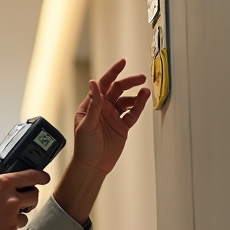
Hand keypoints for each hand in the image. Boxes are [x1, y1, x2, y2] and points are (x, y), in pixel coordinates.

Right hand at [0, 168, 50, 229]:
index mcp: (3, 184)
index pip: (31, 176)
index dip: (41, 176)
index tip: (44, 177)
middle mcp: (11, 200)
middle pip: (35, 196)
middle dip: (30, 196)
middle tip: (23, 198)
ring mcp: (12, 217)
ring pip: (26, 214)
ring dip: (19, 213)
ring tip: (5, 215)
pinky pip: (16, 227)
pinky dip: (9, 226)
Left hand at [71, 58, 149, 173]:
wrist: (93, 166)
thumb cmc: (84, 147)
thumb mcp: (86, 124)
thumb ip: (93, 104)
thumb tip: (93, 83)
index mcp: (91, 105)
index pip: (102, 84)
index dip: (112, 73)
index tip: (122, 63)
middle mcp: (103, 109)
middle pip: (117, 90)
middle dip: (129, 82)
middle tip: (140, 78)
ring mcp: (113, 117)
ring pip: (127, 100)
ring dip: (136, 95)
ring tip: (145, 90)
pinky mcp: (122, 126)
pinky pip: (133, 113)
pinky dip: (139, 105)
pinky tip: (144, 98)